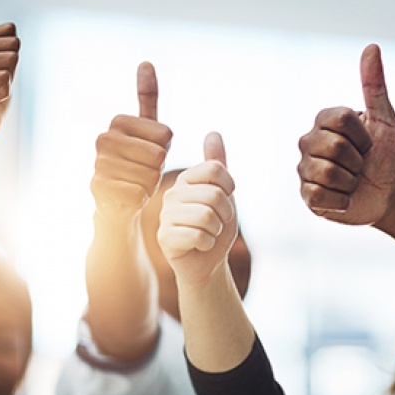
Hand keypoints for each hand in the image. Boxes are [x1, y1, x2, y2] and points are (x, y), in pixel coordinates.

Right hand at [90, 62, 172, 219]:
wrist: (115, 204)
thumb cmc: (136, 165)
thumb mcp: (147, 132)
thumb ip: (147, 99)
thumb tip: (146, 61)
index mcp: (118, 122)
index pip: (165, 135)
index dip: (165, 149)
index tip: (149, 154)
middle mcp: (103, 140)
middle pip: (159, 155)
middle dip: (158, 168)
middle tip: (143, 172)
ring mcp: (99, 164)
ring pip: (149, 175)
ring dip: (149, 184)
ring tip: (135, 184)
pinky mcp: (99, 190)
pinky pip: (139, 193)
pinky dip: (140, 199)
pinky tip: (129, 198)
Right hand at [158, 132, 237, 284]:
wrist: (207, 262)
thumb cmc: (215, 226)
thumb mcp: (223, 193)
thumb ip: (217, 164)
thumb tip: (213, 132)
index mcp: (185, 179)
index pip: (216, 169)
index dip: (230, 188)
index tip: (225, 201)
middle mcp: (172, 193)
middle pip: (215, 194)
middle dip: (225, 214)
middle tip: (217, 224)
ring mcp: (166, 215)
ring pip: (207, 216)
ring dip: (216, 230)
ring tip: (208, 233)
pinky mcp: (164, 237)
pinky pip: (198, 235)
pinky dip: (207, 244)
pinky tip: (199, 246)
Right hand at [297, 43, 394, 224]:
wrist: (385, 195)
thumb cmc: (384, 155)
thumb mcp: (385, 120)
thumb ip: (374, 85)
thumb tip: (371, 47)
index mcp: (324, 121)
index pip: (341, 120)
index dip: (363, 136)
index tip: (368, 143)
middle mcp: (308, 142)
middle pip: (335, 148)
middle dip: (358, 161)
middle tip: (361, 165)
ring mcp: (304, 169)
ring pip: (328, 174)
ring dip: (351, 182)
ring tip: (352, 181)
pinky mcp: (306, 195)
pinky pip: (320, 196)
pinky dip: (341, 201)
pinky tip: (344, 198)